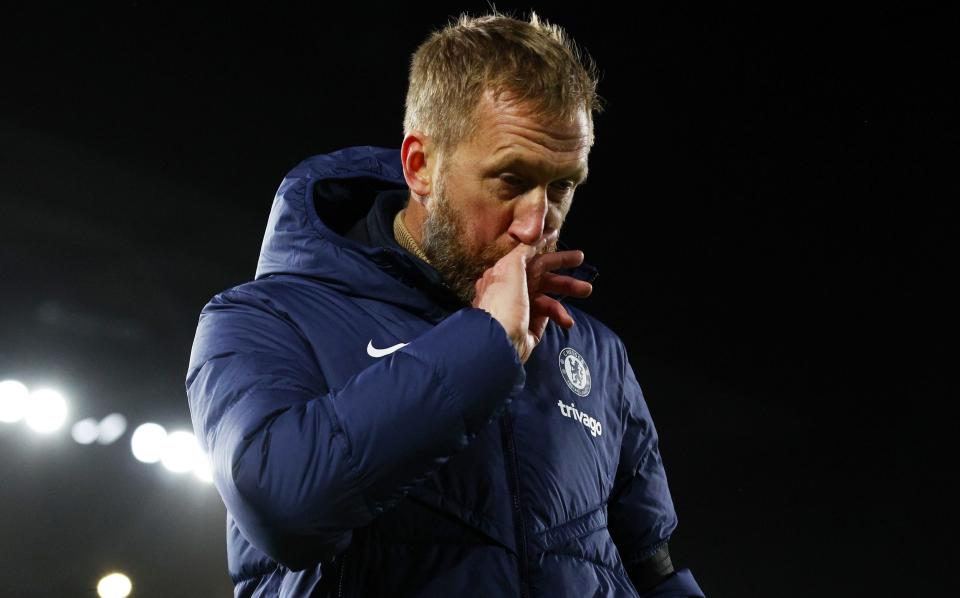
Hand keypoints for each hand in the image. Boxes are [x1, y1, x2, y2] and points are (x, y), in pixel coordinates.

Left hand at [472, 231, 592, 363]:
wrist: (499, 341)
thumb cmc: (502, 303)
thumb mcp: (510, 269)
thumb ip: (523, 252)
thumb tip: (533, 238)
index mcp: (504, 274)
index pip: (527, 256)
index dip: (543, 245)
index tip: (557, 234)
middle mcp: (512, 289)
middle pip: (542, 273)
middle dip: (562, 266)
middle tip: (581, 259)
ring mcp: (522, 308)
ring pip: (549, 294)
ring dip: (568, 291)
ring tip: (587, 290)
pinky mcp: (530, 326)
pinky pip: (549, 315)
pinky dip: (560, 315)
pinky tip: (567, 321)